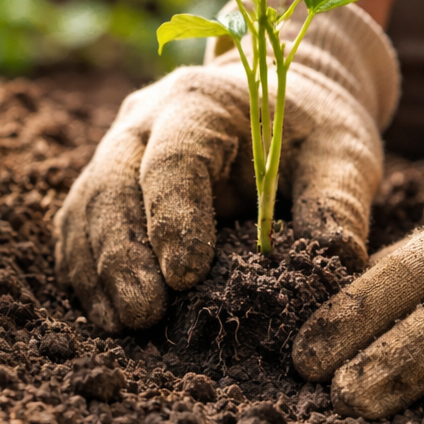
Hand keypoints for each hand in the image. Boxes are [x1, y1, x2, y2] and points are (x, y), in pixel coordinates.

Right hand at [54, 0, 399, 330]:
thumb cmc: (312, 126)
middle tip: (142, 314)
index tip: (185, 276)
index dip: (173, 216)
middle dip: (120, 254)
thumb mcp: (343, 151)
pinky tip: (104, 314)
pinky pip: (80, 224)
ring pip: (85, 208)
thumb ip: (338, 200)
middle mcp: (142, 121)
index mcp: (199, 101)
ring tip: (117, 326)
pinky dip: (85, 269)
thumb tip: (338, 260)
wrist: (282, 97)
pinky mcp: (108, 183)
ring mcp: (116, 150)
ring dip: (95, 270)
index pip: (173, 159)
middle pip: (111, 185)